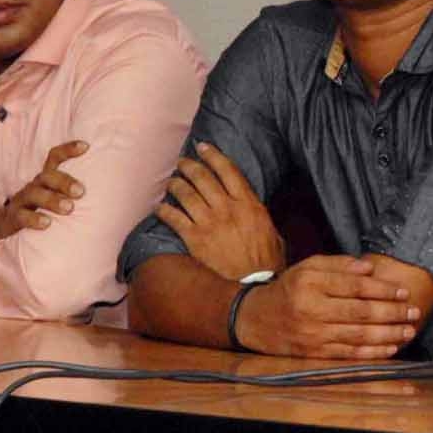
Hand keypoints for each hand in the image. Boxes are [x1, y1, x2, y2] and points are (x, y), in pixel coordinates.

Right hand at [0, 139, 89, 262]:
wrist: (3, 224)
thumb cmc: (39, 208)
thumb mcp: (53, 196)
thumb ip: (74, 192)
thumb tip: (109, 195)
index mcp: (45, 179)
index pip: (54, 158)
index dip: (68, 150)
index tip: (86, 146)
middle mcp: (34, 186)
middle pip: (47, 176)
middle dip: (64, 181)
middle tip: (81, 192)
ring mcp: (22, 201)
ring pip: (34, 194)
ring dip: (52, 200)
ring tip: (69, 208)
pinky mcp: (13, 218)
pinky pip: (21, 216)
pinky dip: (34, 219)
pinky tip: (47, 223)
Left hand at [152, 143, 285, 281]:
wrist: (252, 285)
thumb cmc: (267, 262)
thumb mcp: (273, 233)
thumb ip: (260, 217)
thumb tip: (254, 210)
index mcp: (249, 205)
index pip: (229, 171)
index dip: (214, 156)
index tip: (203, 147)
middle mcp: (228, 209)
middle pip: (204, 178)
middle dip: (190, 166)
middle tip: (182, 162)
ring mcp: (209, 223)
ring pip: (187, 194)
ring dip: (176, 184)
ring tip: (172, 181)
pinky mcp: (195, 239)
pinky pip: (175, 218)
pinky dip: (165, 210)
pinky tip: (159, 207)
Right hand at [234, 254, 421, 358]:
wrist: (255, 318)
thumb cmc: (289, 289)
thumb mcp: (308, 267)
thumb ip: (339, 265)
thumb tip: (369, 267)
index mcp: (311, 284)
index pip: (355, 287)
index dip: (383, 289)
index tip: (403, 291)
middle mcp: (312, 310)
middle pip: (361, 313)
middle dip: (392, 313)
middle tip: (414, 312)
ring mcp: (313, 335)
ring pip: (358, 336)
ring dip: (388, 335)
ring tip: (408, 330)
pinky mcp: (314, 354)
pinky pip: (348, 354)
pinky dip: (371, 353)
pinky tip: (390, 348)